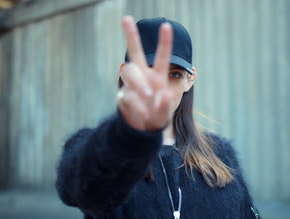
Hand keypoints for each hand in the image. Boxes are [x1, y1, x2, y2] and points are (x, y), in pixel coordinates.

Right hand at [117, 16, 173, 131]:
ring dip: (139, 83)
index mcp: (158, 76)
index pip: (162, 57)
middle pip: (134, 53)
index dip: (164, 42)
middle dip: (130, 35)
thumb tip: (164, 95)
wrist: (143, 129)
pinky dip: (137, 105)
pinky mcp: (122, 96)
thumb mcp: (165, 112)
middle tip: (126, 18)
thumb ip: (165, 105)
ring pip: (129, 72)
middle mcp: (143, 76)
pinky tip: (144, 114)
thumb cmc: (157, 115)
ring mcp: (131, 85)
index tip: (166, 25)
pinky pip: (127, 95)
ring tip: (149, 96)